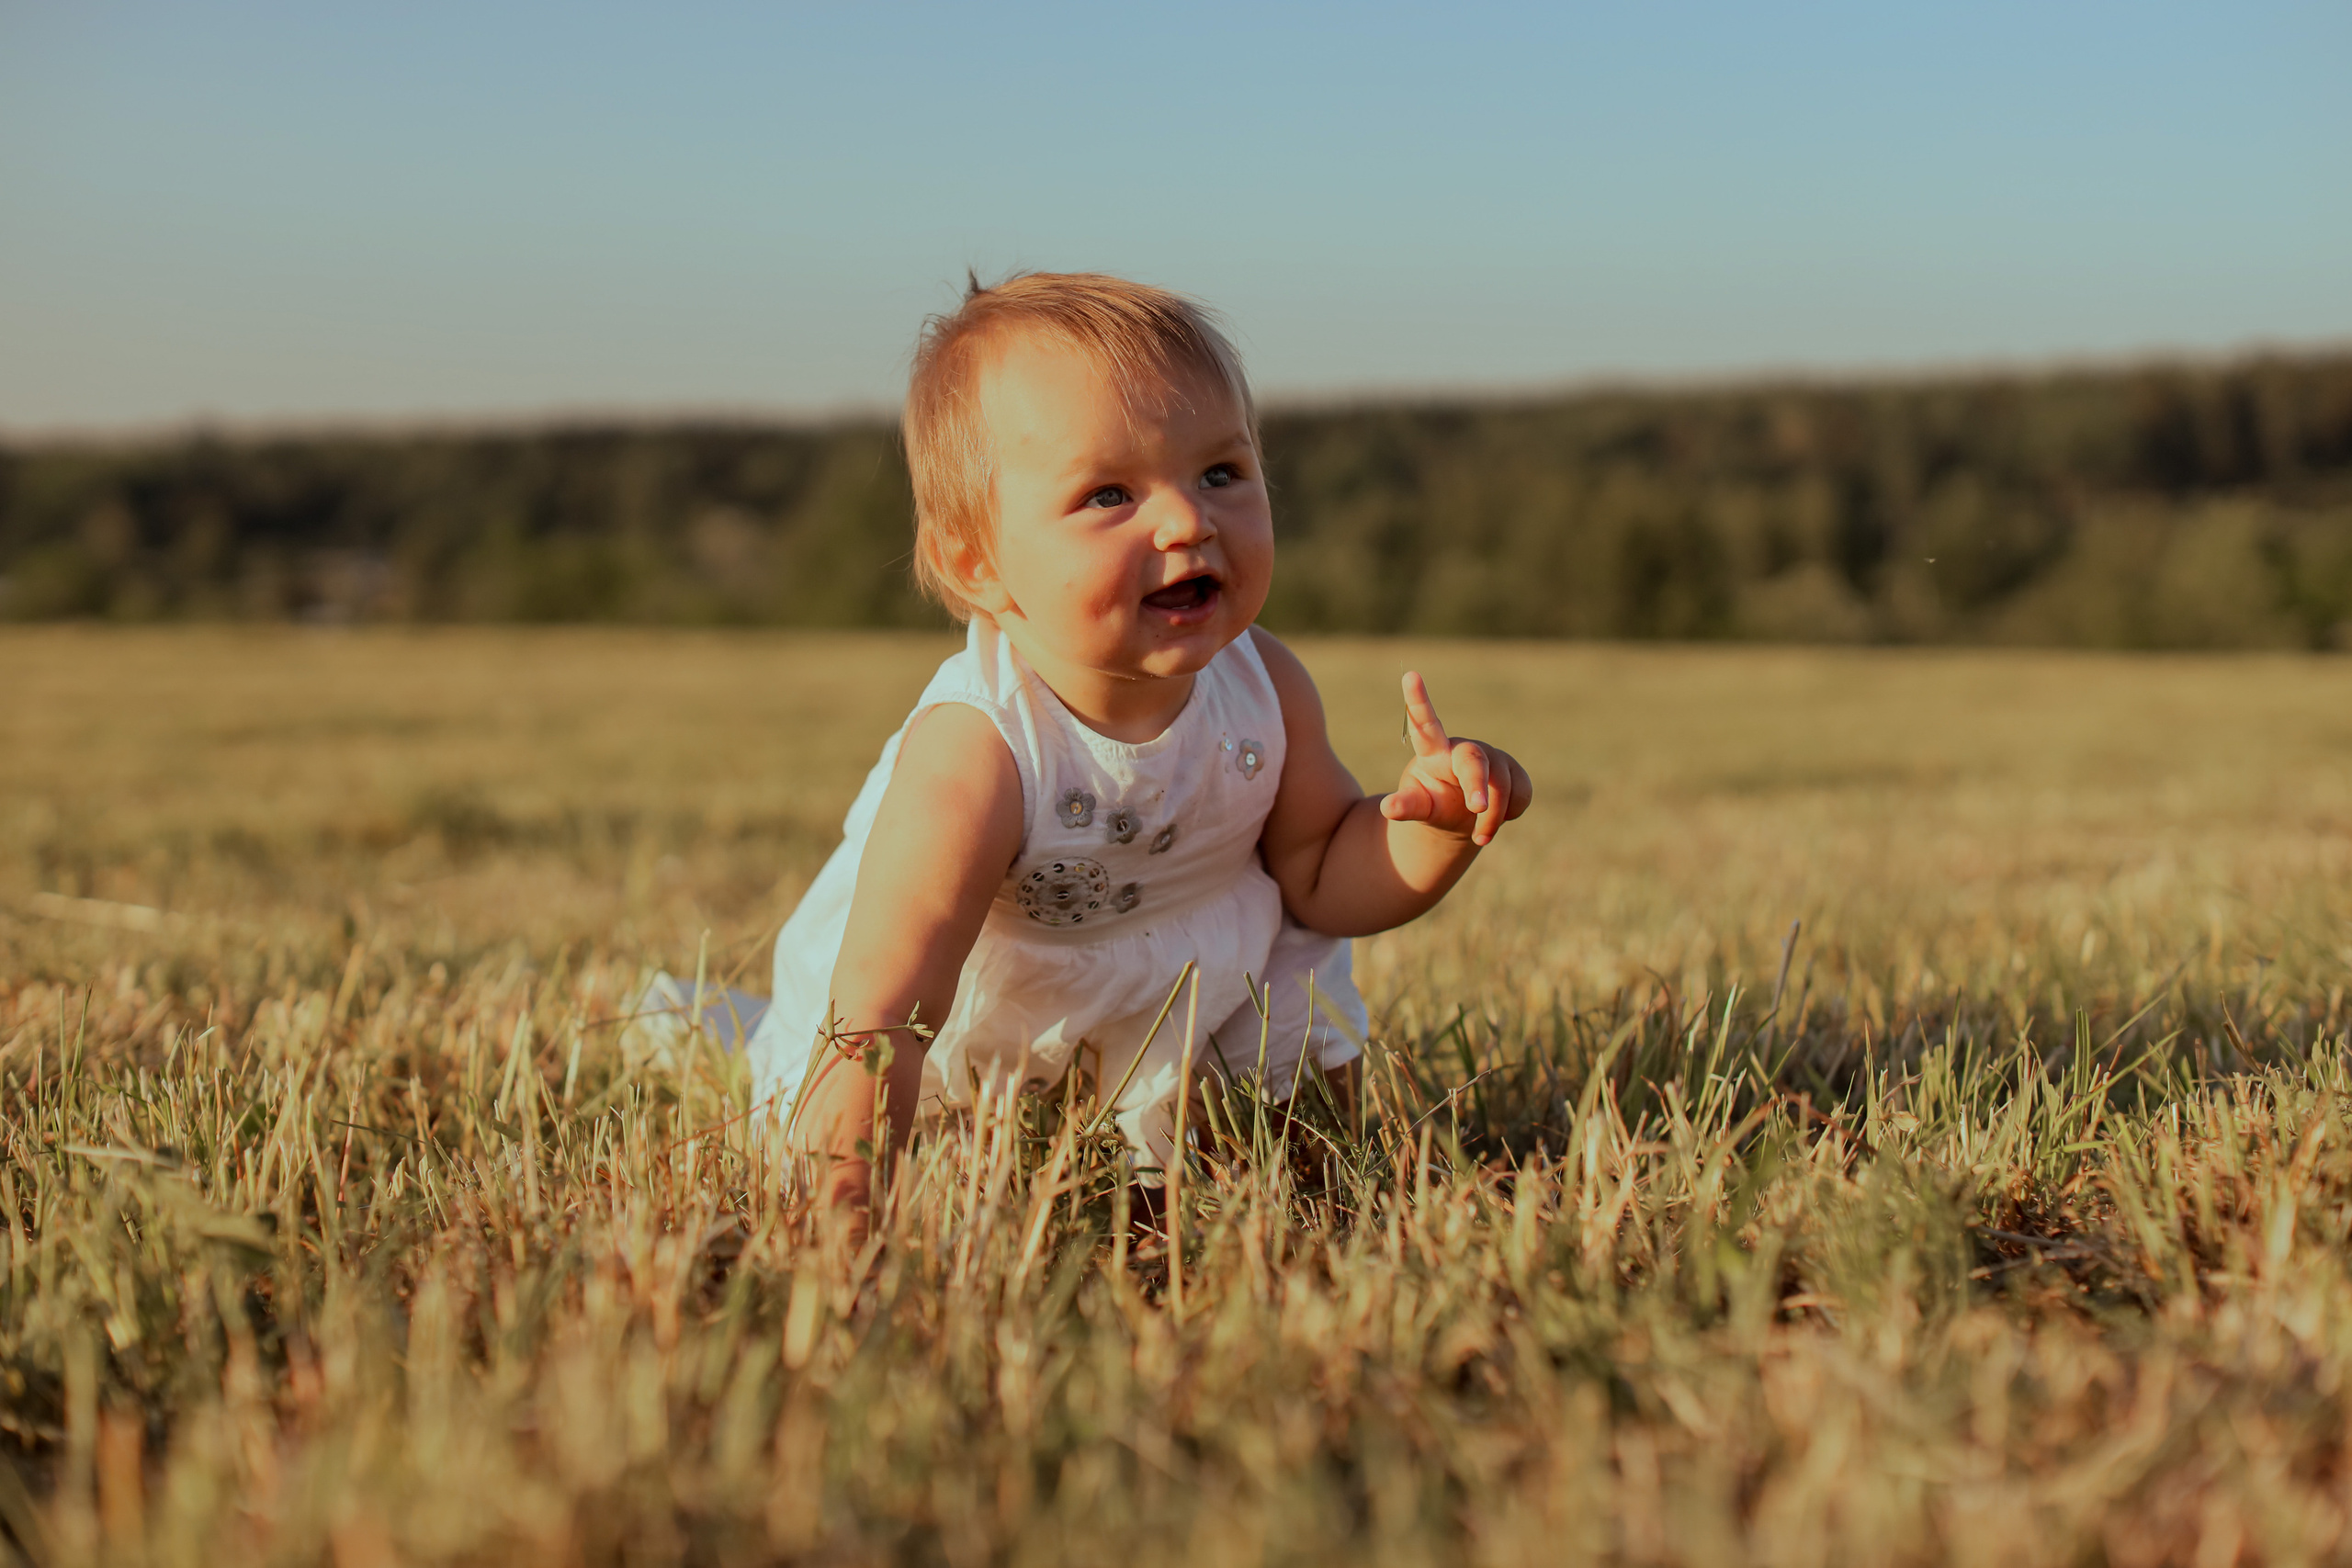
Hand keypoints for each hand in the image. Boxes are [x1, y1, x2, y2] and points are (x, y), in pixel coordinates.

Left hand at [1379, 672, 1532, 846]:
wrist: (1462, 818)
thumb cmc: (1433, 805)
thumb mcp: (1419, 807)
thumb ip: (1406, 806)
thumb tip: (1388, 808)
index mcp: (1433, 752)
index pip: (1425, 724)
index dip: (1418, 701)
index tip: (1409, 675)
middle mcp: (1465, 749)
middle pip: (1473, 761)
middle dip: (1477, 784)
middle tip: (1476, 809)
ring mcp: (1493, 758)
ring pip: (1502, 784)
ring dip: (1492, 816)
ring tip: (1480, 837)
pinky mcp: (1515, 771)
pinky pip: (1521, 792)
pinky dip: (1511, 812)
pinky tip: (1498, 818)